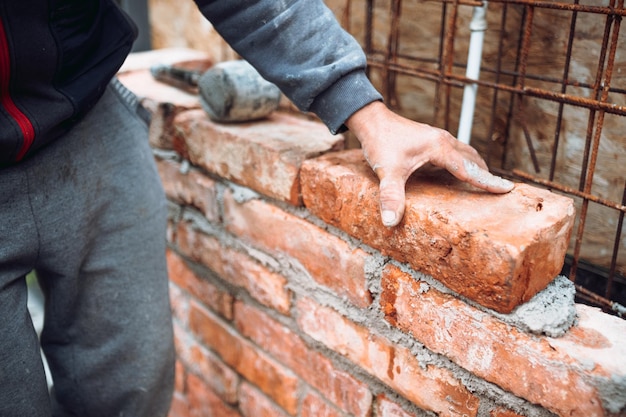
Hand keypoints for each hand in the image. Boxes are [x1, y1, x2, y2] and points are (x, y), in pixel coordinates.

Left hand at [345, 101, 513, 226]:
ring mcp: (437, 138)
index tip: (507, 190)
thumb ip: (391, 196)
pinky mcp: (430, 139)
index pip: (469, 169)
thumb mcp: (387, 171)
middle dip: (486, 174)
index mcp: (439, 147)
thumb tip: (391, 221)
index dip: (487, 181)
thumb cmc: (380, 142)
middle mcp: (443, 140)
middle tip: (501, 190)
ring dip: (476, 166)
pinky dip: (463, 162)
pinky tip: (458, 172)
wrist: (370, 120)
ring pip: (465, 153)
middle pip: (472, 159)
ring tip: (485, 182)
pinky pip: (455, 152)